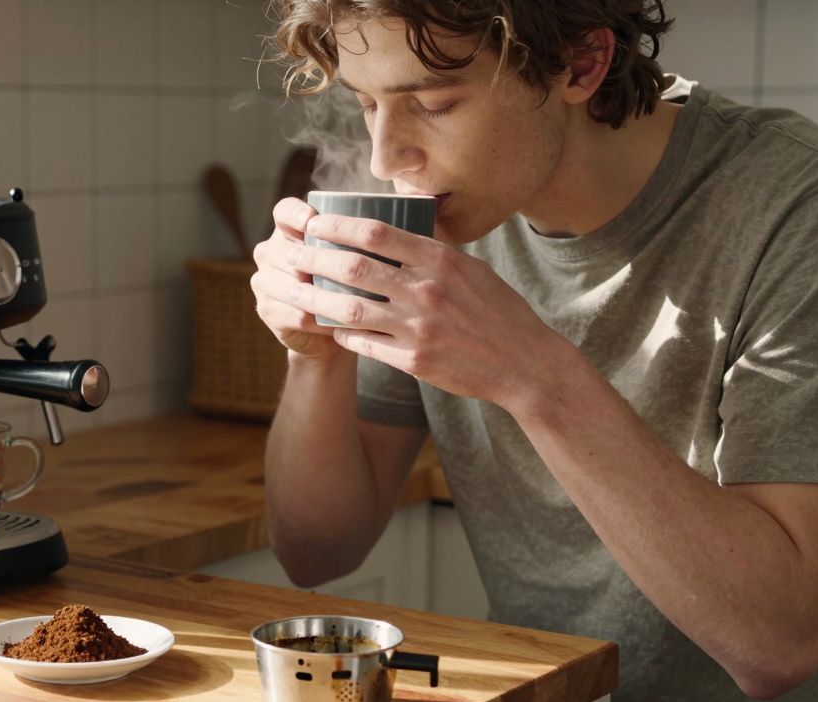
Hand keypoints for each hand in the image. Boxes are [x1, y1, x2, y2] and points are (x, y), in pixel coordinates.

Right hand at [250, 198, 344, 360]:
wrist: (332, 326)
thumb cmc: (349, 283)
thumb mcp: (355, 258)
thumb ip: (359, 243)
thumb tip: (389, 230)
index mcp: (288, 230)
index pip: (284, 212)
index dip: (295, 214)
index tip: (311, 222)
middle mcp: (270, 252)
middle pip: (285, 251)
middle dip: (312, 263)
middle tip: (346, 276)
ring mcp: (264, 281)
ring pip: (289, 285)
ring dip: (318, 295)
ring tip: (349, 303)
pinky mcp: (267, 310)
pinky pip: (294, 313)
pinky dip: (318, 319)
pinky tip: (337, 324)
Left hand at [287, 213, 570, 409]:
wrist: (524, 363)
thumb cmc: (499, 311)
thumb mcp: (471, 269)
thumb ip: (433, 252)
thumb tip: (397, 228)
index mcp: (440, 261)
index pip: (376, 233)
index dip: (338, 226)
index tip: (316, 223)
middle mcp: (426, 291)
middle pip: (354, 268)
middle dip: (316, 259)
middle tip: (293, 255)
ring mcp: (418, 328)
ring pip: (351, 309)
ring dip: (318, 299)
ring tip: (298, 292)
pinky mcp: (415, 361)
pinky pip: (365, 344)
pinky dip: (344, 334)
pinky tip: (331, 327)